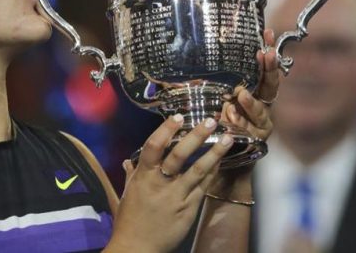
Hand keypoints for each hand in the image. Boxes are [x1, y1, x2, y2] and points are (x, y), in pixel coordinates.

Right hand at [107, 116, 232, 252]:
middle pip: (179, 155)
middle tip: (211, 121)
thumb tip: (129, 161)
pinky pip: (203, 187)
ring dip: (214, 153)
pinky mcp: (189, 209)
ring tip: (228, 138)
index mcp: (143, 176)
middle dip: (196, 136)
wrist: (137, 248)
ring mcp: (176, 196)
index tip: (178, 117)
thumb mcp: (127, 194)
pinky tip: (221, 162)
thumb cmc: (130, 219)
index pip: (153, 147)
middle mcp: (160, 183)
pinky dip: (212, 173)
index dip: (165, 130)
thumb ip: (132, 175)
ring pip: (198, 170)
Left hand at [210, 29, 278, 195]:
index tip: (267, 34)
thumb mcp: (206, 103)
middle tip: (265, 53)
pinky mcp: (256, 142)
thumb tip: (178, 61)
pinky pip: (250, 130)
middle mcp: (261, 108)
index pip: (262, 70)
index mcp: (251, 95)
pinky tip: (231, 118)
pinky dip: (240, 123)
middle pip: (270, 86)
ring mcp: (261, 125)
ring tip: (240, 93)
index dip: (267, 53)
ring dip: (250, 102)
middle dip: (269, 69)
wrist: (214, 166)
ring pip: (260, 109)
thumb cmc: (209, 130)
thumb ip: (204, 87)